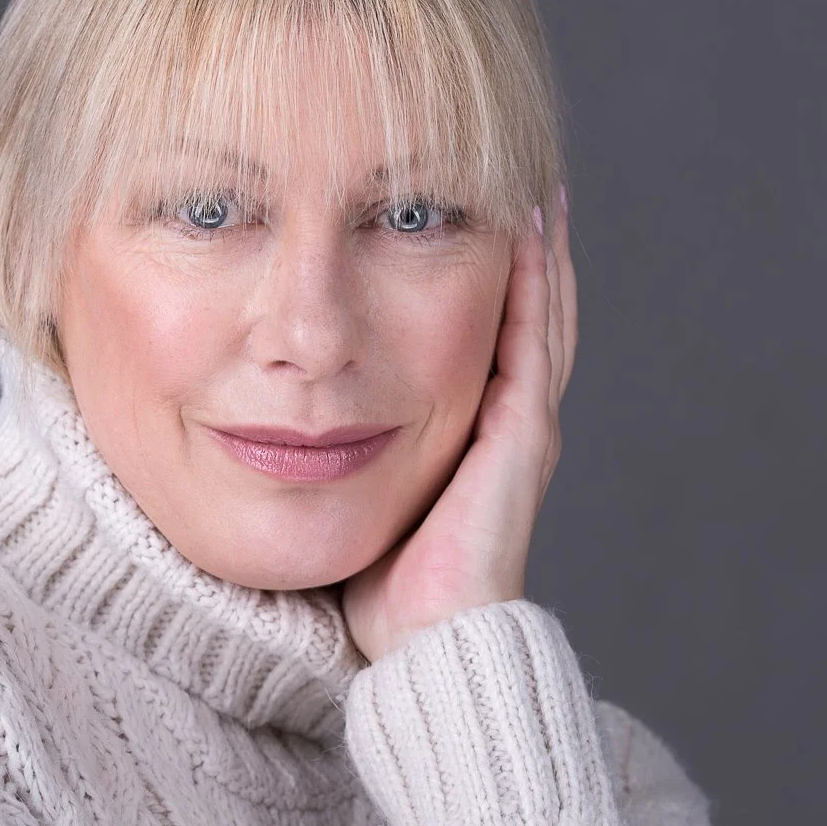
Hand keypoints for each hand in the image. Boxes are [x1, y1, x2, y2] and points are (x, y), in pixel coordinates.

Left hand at [341, 198, 577, 663]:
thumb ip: (342, 458)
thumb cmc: (383, 590)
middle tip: (514, 183)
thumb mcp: (360, 502)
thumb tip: (284, 428)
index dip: (491, 283)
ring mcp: (523, 428)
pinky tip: (524, 229)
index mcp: (475, 439)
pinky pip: (531, 340)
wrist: (424, 642)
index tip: (467, 222)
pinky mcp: (521, 435)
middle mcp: (510, 425)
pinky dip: (533, 283)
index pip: (492, 340)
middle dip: (527, 253)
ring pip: (542, 318)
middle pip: (531, 317)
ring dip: (539, 252)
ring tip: (531, 190)